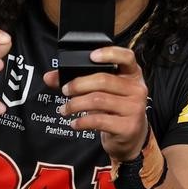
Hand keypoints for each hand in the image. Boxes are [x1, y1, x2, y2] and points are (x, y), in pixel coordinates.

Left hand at [43, 46, 148, 162]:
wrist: (131, 135)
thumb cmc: (115, 108)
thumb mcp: (102, 91)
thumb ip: (78, 80)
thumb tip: (50, 77)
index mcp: (132, 74)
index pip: (127, 57)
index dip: (110, 54)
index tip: (91, 56)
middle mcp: (137, 89)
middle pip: (104, 80)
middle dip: (78, 84)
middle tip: (65, 90)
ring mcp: (134, 108)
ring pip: (98, 100)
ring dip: (75, 104)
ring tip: (65, 109)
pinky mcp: (128, 126)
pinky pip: (99, 121)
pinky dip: (82, 122)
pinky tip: (75, 122)